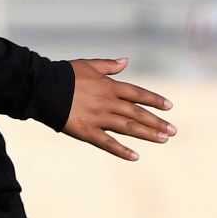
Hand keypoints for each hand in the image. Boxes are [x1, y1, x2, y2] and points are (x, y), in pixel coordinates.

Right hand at [62, 59, 176, 160]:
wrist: (43, 88)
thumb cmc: (65, 75)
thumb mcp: (89, 65)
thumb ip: (109, 66)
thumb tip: (126, 61)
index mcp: (110, 86)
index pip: (138, 94)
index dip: (155, 100)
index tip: (169, 107)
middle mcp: (108, 103)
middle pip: (138, 113)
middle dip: (157, 122)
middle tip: (173, 131)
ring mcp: (99, 118)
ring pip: (128, 128)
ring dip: (148, 134)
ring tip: (163, 139)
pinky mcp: (87, 131)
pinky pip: (107, 143)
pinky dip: (122, 150)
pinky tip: (135, 156)